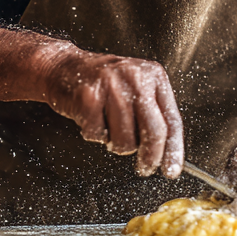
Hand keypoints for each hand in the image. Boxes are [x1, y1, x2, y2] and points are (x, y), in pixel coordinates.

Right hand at [38, 46, 184, 177]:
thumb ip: (152, 113)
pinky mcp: (88, 96)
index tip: (172, 170)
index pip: (172, 120)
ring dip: (116, 144)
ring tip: (109, 128)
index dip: (173, 149)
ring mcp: (111, 86)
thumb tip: (165, 151)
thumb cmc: (102, 82)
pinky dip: (94, 135)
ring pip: (125, 139)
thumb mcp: (136, 87)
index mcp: (153, 76)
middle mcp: (135, 78)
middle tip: (145, 168)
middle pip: (154, 131)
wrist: (63, 65)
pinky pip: (98, 135)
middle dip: (150, 157)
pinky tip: (91, 118)